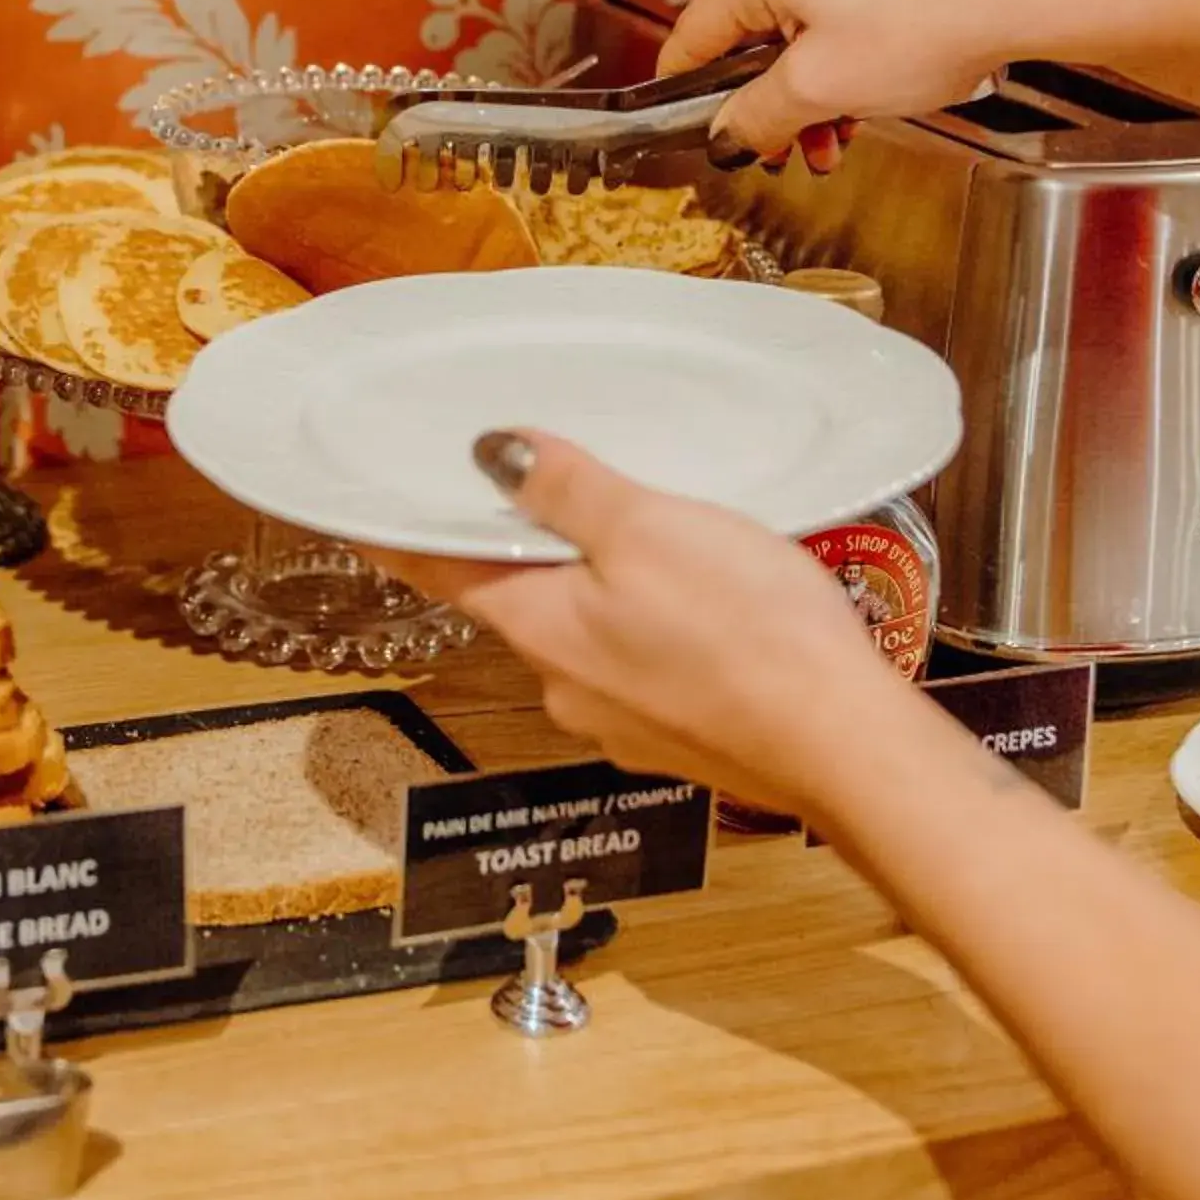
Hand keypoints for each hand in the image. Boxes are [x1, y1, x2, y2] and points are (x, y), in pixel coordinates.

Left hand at [381, 432, 903, 818]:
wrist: (842, 746)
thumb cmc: (747, 633)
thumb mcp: (650, 530)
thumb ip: (568, 490)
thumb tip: (494, 453)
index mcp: (539, 627)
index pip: (441, 570)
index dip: (398, 534)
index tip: (357, 511)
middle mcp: (562, 684)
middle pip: (517, 600)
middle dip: (526, 550)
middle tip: (543, 490)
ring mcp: (619, 721)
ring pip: (584, 634)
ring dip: (598, 589)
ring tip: (647, 537)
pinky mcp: (677, 736)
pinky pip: (641, 666)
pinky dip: (651, 629)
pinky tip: (701, 607)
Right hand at [658, 0, 1125, 164]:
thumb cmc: (936, 20)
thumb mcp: (824, 90)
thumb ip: (757, 118)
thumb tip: (727, 134)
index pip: (694, 36)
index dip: (694, 98)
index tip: (709, 133)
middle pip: (751, 26)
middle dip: (773, 96)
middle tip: (794, 147)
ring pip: (800, 13)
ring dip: (814, 77)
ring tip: (845, 126)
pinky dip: (847, 41)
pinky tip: (877, 81)